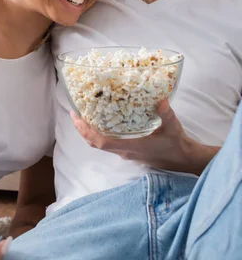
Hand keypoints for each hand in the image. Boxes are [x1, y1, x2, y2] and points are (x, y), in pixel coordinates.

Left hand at [71, 100, 218, 174]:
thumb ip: (165, 113)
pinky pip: (110, 144)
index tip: (77, 118)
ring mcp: (126, 153)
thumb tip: (160, 99)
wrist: (183, 160)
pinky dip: (101, 133)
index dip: (87, 132)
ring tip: (85, 115)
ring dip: (91, 132)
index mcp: (131, 146)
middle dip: (83, 130)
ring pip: (102, 145)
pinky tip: (103, 120)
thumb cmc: (176, 143)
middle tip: (75, 113)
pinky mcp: (130, 152)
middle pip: (96, 144)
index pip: (102, 142)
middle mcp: (125, 152)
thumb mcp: (172, 125)